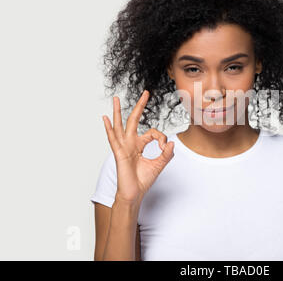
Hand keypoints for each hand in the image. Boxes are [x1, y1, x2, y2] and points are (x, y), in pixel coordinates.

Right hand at [102, 90, 174, 204]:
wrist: (134, 193)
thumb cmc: (143, 180)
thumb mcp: (159, 164)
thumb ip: (166, 154)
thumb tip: (172, 143)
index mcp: (139, 145)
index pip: (153, 132)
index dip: (162, 138)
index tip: (165, 148)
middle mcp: (130, 143)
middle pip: (134, 120)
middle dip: (140, 106)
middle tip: (146, 93)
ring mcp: (123, 147)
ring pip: (120, 125)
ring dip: (118, 111)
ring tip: (116, 98)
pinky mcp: (119, 153)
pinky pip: (113, 139)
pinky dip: (109, 128)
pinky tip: (106, 118)